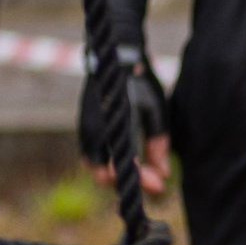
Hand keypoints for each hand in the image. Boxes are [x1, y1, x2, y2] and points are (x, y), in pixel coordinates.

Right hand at [80, 42, 169, 199]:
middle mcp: (95, 130)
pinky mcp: (82, 127)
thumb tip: (163, 174)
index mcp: (115, 124)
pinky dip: (103, 164)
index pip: (123, 164)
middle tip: (151, 183)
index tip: (159, 186)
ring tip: (138, 173)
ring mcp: (85, 129)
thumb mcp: (156, 111)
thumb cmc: (139, 83)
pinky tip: (124, 163)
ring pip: (92, 166)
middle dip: (126, 182)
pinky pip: (88, 155)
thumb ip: (159, 144)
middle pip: (103, 173)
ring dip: (113, 175)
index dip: (140, 179)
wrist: (115, 58)